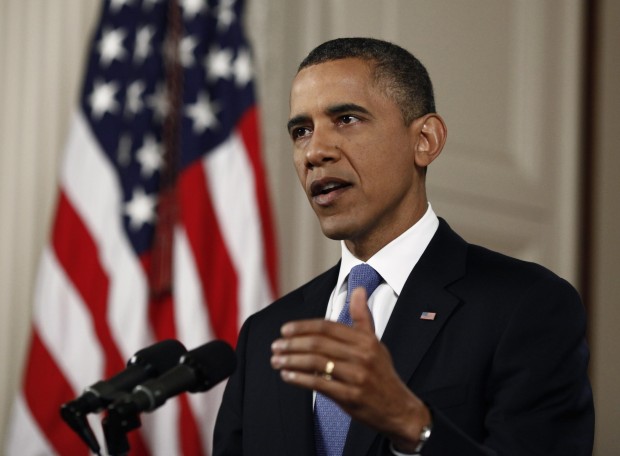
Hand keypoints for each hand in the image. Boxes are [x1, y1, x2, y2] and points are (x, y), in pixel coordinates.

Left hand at [270, 287, 430, 451]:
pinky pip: (320, 384)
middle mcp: (362, 356)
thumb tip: (359, 289)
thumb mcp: (375, 342)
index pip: (327, 327)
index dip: (303, 326)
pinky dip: (300, 379)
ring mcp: (357, 377)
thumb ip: (362, 317)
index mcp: (365, 340)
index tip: (285, 329)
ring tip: (276, 361)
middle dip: (292, 344)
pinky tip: (287, 376)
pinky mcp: (351, 396)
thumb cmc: (381, 373)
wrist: (399, 409)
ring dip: (292, 361)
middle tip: (275, 346)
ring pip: (316, 363)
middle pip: (319, 343)